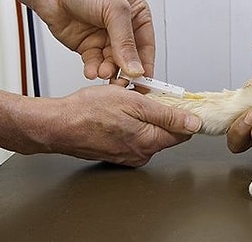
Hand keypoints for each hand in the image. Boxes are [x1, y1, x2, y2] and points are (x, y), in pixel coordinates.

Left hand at [32, 0, 153, 79]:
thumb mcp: (115, 10)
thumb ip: (126, 42)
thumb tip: (135, 67)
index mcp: (137, 16)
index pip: (146, 46)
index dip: (146, 65)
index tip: (145, 82)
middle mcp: (122, 29)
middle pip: (130, 59)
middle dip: (125, 71)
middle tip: (121, 82)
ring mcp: (104, 39)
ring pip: (112, 64)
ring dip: (108, 71)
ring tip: (103, 72)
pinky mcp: (88, 47)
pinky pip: (95, 64)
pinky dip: (94, 70)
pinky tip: (91, 70)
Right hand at [34, 85, 201, 166]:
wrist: (58, 125)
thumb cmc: (88, 111)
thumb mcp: (134, 103)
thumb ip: (168, 115)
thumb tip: (194, 123)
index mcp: (150, 141)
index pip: (184, 131)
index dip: (181, 112)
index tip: (174, 100)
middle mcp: (142, 153)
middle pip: (165, 130)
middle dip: (157, 111)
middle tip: (140, 96)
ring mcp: (129, 156)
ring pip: (147, 131)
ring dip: (141, 115)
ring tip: (123, 102)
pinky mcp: (117, 154)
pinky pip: (132, 135)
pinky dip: (128, 122)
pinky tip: (115, 113)